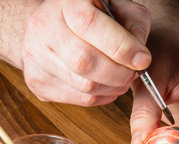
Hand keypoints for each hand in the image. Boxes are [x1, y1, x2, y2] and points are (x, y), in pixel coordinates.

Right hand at [20, 0, 151, 105]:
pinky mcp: (37, 83)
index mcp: (65, 2)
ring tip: (122, 79)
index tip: (142, 59)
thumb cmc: (89, 16)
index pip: (89, 24)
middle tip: (133, 73)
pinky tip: (107, 86)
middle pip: (85, 62)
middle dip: (119, 73)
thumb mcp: (116, 6)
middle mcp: (43, 27)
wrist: (50, 27)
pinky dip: (101, 97)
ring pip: (84, 86)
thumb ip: (133, 22)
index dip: (121, 46)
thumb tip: (138, 54)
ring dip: (113, 88)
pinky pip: (79, 99)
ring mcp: (36, 57)